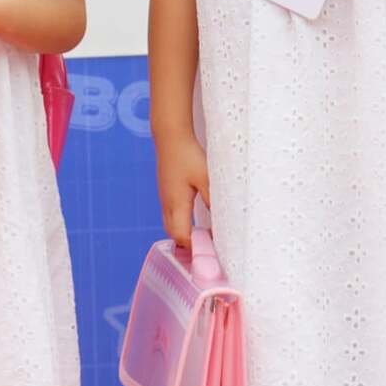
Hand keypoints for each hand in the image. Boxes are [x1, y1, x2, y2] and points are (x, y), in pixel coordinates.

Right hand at [156, 130, 210, 248]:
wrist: (170, 137)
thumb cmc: (188, 155)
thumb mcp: (205, 177)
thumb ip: (212, 200)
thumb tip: (220, 221)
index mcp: (176, 204)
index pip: (182, 237)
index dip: (196, 247)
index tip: (213, 249)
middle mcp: (167, 204)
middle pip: (174, 235)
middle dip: (189, 245)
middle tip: (208, 248)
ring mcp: (165, 198)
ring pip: (171, 226)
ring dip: (185, 234)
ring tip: (205, 236)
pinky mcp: (166, 192)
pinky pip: (172, 216)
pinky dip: (182, 224)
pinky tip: (196, 220)